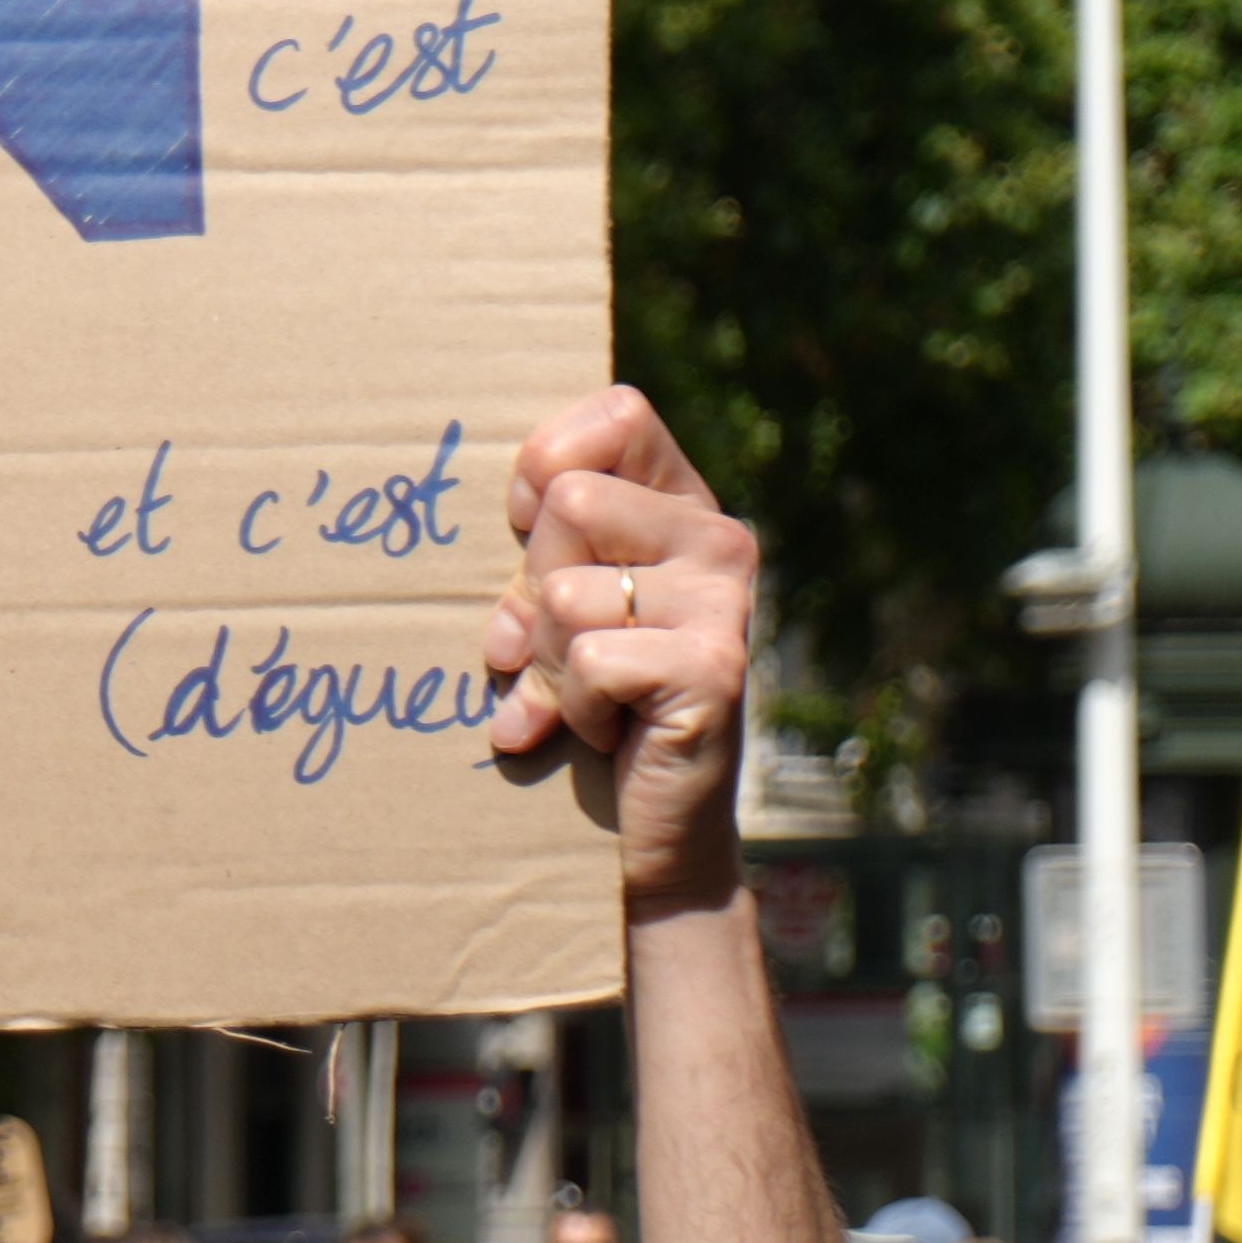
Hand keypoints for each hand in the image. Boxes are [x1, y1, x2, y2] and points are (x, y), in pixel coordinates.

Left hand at [478, 390, 761, 910]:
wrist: (654, 828)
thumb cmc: (595, 705)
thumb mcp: (559, 609)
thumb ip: (544, 548)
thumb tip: (516, 509)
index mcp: (684, 506)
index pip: (618, 414)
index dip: (546, 464)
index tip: (527, 527)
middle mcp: (719, 540)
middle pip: (568, 501)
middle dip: (532, 589)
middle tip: (563, 649)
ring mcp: (724, 603)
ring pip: (564, 592)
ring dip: (550, 663)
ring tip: (590, 698)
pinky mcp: (714, 669)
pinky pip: (589, 661)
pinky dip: (574, 710)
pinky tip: (612, 732)